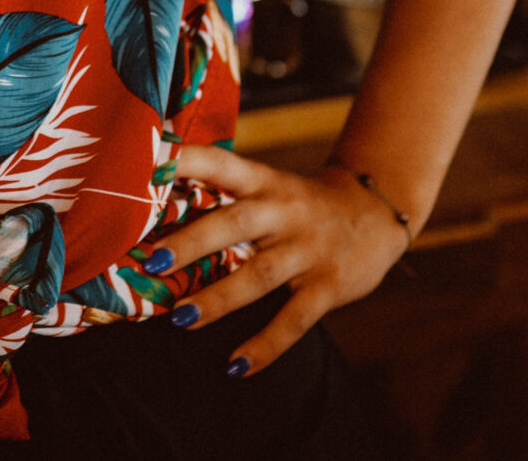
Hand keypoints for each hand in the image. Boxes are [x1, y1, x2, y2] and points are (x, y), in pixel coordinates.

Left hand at [147, 144, 410, 376]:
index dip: (187, 161)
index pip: (222, 163)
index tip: (150, 165)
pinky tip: (235, 366)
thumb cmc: (302, 202)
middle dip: (193, 242)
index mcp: (264, 181)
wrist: (377, 211)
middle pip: (235, 222)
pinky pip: (295, 320)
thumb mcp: (270, 186)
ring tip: (181, 318)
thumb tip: (156, 204)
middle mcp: (284, 210)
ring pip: (259, 274)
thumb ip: (225, 193)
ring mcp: (309, 249)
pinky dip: (265, 344)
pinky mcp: (329, 285)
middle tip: (152, 262)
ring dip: (219, 298)